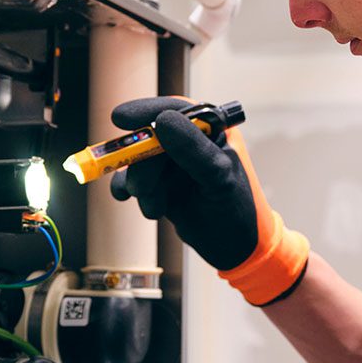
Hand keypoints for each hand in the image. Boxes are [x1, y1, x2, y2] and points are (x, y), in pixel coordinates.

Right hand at [110, 96, 308, 305]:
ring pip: (139, 163)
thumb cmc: (240, 212)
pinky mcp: (163, 187)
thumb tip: (162, 121)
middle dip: (142, 164)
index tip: (121, 118)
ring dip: (141, 186)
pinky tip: (132, 202)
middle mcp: (191, 144)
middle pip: (150, 139)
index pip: (178, 110)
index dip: (147, 111)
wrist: (239, 252)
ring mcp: (175, 166)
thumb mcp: (219, 178)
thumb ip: (193, 149)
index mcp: (213, 132)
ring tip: (157, 208)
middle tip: (143, 188)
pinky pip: (134, 181)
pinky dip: (128, 191)